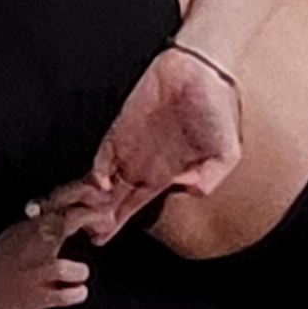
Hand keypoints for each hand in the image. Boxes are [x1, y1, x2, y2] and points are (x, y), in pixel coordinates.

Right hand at [0, 197, 94, 308]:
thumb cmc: (4, 262)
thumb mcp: (20, 231)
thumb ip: (49, 215)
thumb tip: (82, 195)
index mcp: (28, 226)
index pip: (58, 199)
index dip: (84, 191)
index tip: (103, 192)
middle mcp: (30, 245)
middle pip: (67, 222)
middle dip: (93, 218)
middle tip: (105, 223)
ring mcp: (34, 273)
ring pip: (72, 268)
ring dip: (80, 271)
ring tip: (75, 273)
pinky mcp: (37, 297)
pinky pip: (69, 295)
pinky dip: (77, 293)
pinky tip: (73, 291)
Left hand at [74, 42, 241, 236]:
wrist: (202, 69)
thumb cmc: (218, 107)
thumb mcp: (227, 152)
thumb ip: (211, 178)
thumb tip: (188, 190)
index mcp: (165, 173)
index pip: (134, 205)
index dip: (116, 223)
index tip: (99, 239)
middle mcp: (142, 163)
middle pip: (111, 197)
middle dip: (94, 216)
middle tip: (81, 232)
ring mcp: (128, 144)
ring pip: (100, 179)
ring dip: (89, 198)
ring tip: (80, 216)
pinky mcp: (120, 125)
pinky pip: (101, 153)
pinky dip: (95, 170)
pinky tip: (97, 184)